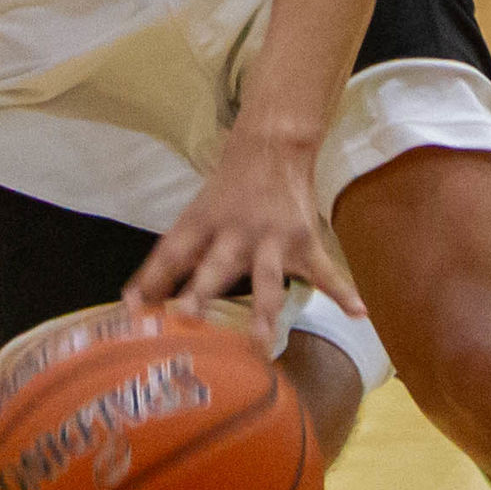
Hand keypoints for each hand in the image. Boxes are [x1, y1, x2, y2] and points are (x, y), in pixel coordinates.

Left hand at [127, 122, 361, 323]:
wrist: (272, 147)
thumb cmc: (226, 191)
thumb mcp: (194, 217)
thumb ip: (170, 260)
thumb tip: (134, 301)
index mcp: (203, 224)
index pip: (171, 252)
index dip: (151, 279)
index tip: (132, 310)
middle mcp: (235, 232)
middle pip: (217, 265)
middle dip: (203, 291)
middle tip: (189, 317)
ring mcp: (272, 239)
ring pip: (267, 279)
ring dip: (263, 311)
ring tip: (261, 343)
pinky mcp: (304, 242)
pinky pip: (325, 271)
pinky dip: (343, 290)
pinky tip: (358, 311)